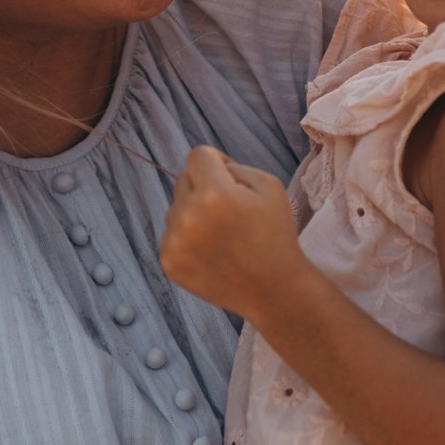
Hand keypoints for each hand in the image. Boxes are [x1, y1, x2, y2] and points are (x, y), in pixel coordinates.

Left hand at [159, 147, 304, 317]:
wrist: (274, 290)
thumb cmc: (275, 234)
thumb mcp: (268, 185)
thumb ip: (232, 166)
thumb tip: (204, 167)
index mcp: (214, 194)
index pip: (197, 155)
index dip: (217, 162)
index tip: (230, 179)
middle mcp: (188, 216)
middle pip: (183, 179)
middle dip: (204, 187)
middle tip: (230, 211)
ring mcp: (175, 242)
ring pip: (176, 207)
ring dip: (194, 213)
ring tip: (223, 236)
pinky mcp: (169, 261)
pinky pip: (171, 233)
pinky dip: (187, 238)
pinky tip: (212, 252)